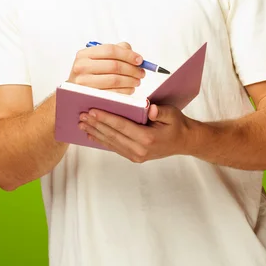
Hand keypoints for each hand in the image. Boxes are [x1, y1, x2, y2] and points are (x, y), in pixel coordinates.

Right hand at [67, 41, 145, 94]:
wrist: (73, 92)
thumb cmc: (90, 73)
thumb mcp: (97, 58)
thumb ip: (116, 50)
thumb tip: (134, 54)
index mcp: (84, 54)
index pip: (110, 50)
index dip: (128, 54)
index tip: (140, 60)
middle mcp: (81, 67)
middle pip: (114, 66)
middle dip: (132, 69)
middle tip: (142, 72)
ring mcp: (84, 83)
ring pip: (115, 80)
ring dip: (131, 80)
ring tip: (137, 80)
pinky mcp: (90, 97)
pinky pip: (114, 93)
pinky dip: (126, 91)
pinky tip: (130, 89)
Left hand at [78, 103, 196, 161]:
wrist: (184, 142)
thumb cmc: (176, 125)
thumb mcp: (172, 114)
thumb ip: (161, 112)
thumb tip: (151, 109)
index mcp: (148, 138)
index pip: (122, 126)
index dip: (106, 118)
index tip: (92, 110)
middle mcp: (140, 150)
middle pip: (113, 135)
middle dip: (96, 124)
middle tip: (81, 115)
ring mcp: (136, 155)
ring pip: (111, 142)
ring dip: (95, 132)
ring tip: (81, 124)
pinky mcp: (134, 157)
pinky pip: (115, 147)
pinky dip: (102, 140)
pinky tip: (91, 134)